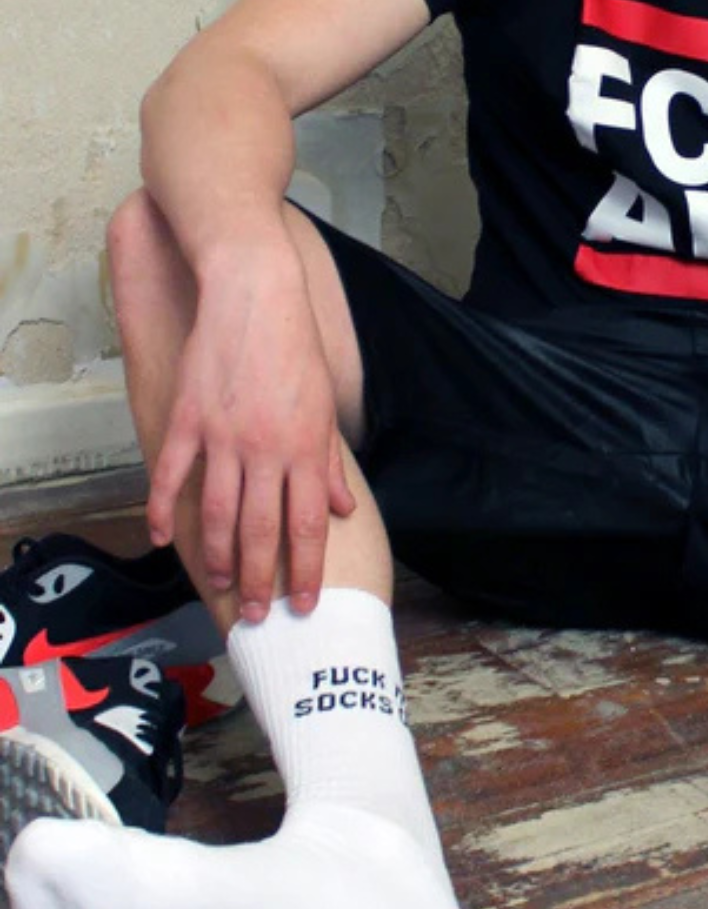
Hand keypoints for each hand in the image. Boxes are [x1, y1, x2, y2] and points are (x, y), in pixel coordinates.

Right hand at [146, 249, 355, 620]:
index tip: (305, 604)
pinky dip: (165, 509)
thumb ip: (328, 464)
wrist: (254, 292)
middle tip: (260, 616)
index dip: (305, 571)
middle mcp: (266, 450)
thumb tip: (342, 509)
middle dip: (262, 580)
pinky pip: (173, 474)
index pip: (306, 528)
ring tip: (221, 585)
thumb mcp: (324, 408)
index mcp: (305, 450)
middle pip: (262, 531)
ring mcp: (223, 436)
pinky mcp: (189, 418)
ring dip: (218, 556)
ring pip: (217, 512)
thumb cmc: (295, 348)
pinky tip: (163, 539)